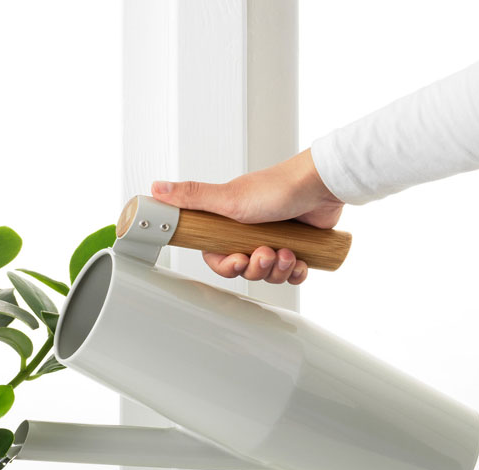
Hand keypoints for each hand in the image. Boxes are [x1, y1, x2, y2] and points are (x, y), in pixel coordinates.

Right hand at [150, 148, 342, 284]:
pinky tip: (301, 259)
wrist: (322, 186)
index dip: (226, 266)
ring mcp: (276, 240)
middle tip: (266, 254)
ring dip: (278, 269)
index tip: (236, 260)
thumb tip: (156, 189)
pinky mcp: (299, 247)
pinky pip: (292, 273)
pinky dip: (296, 271)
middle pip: (244, 269)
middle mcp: (252, 232)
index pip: (217, 256)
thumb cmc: (278, 188)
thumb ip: (192, 197)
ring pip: (268, 274)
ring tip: (287, 252)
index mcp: (231, 223)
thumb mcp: (228, 197)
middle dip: (256, 268)